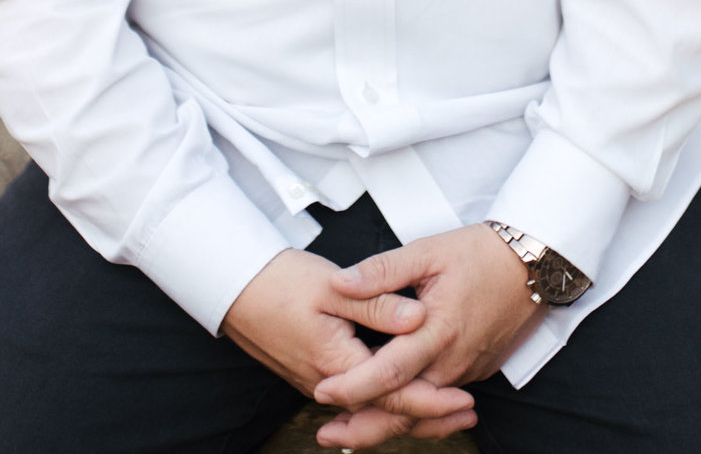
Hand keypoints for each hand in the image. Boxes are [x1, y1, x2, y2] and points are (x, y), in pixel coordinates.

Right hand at [223, 250, 477, 444]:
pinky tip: (404, 396)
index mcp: (337, 363)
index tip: (463, 400)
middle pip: (385, 412)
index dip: (432, 400)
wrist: (233, 288)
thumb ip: (379, 303)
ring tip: (447, 412)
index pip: (393, 395)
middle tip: (467, 415)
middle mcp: (328, 383)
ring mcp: (319, 382)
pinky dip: (385, 403)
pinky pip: (357, 399)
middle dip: (428, 416)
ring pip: (371, 408)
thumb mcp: (333, 288)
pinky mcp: (315, 375)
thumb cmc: (279, 283)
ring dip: (409, 411)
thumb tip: (419, 318)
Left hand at [311, 225, 542, 447]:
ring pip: (422, 409)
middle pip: (404, 408)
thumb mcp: (428, 251)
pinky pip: (439, 399)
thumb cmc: (482, 253)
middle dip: (363, 426)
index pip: (389, 372)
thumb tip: (341, 282)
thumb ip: (382, 271)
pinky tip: (391, 407)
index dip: (354, 387)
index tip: (323, 392)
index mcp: (437, 331)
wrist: (535, 264)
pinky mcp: (476, 370)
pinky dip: (413, 410)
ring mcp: (466, 371)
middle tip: (326, 435)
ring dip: (386, 422)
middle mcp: (453, 361)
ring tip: (348, 430)